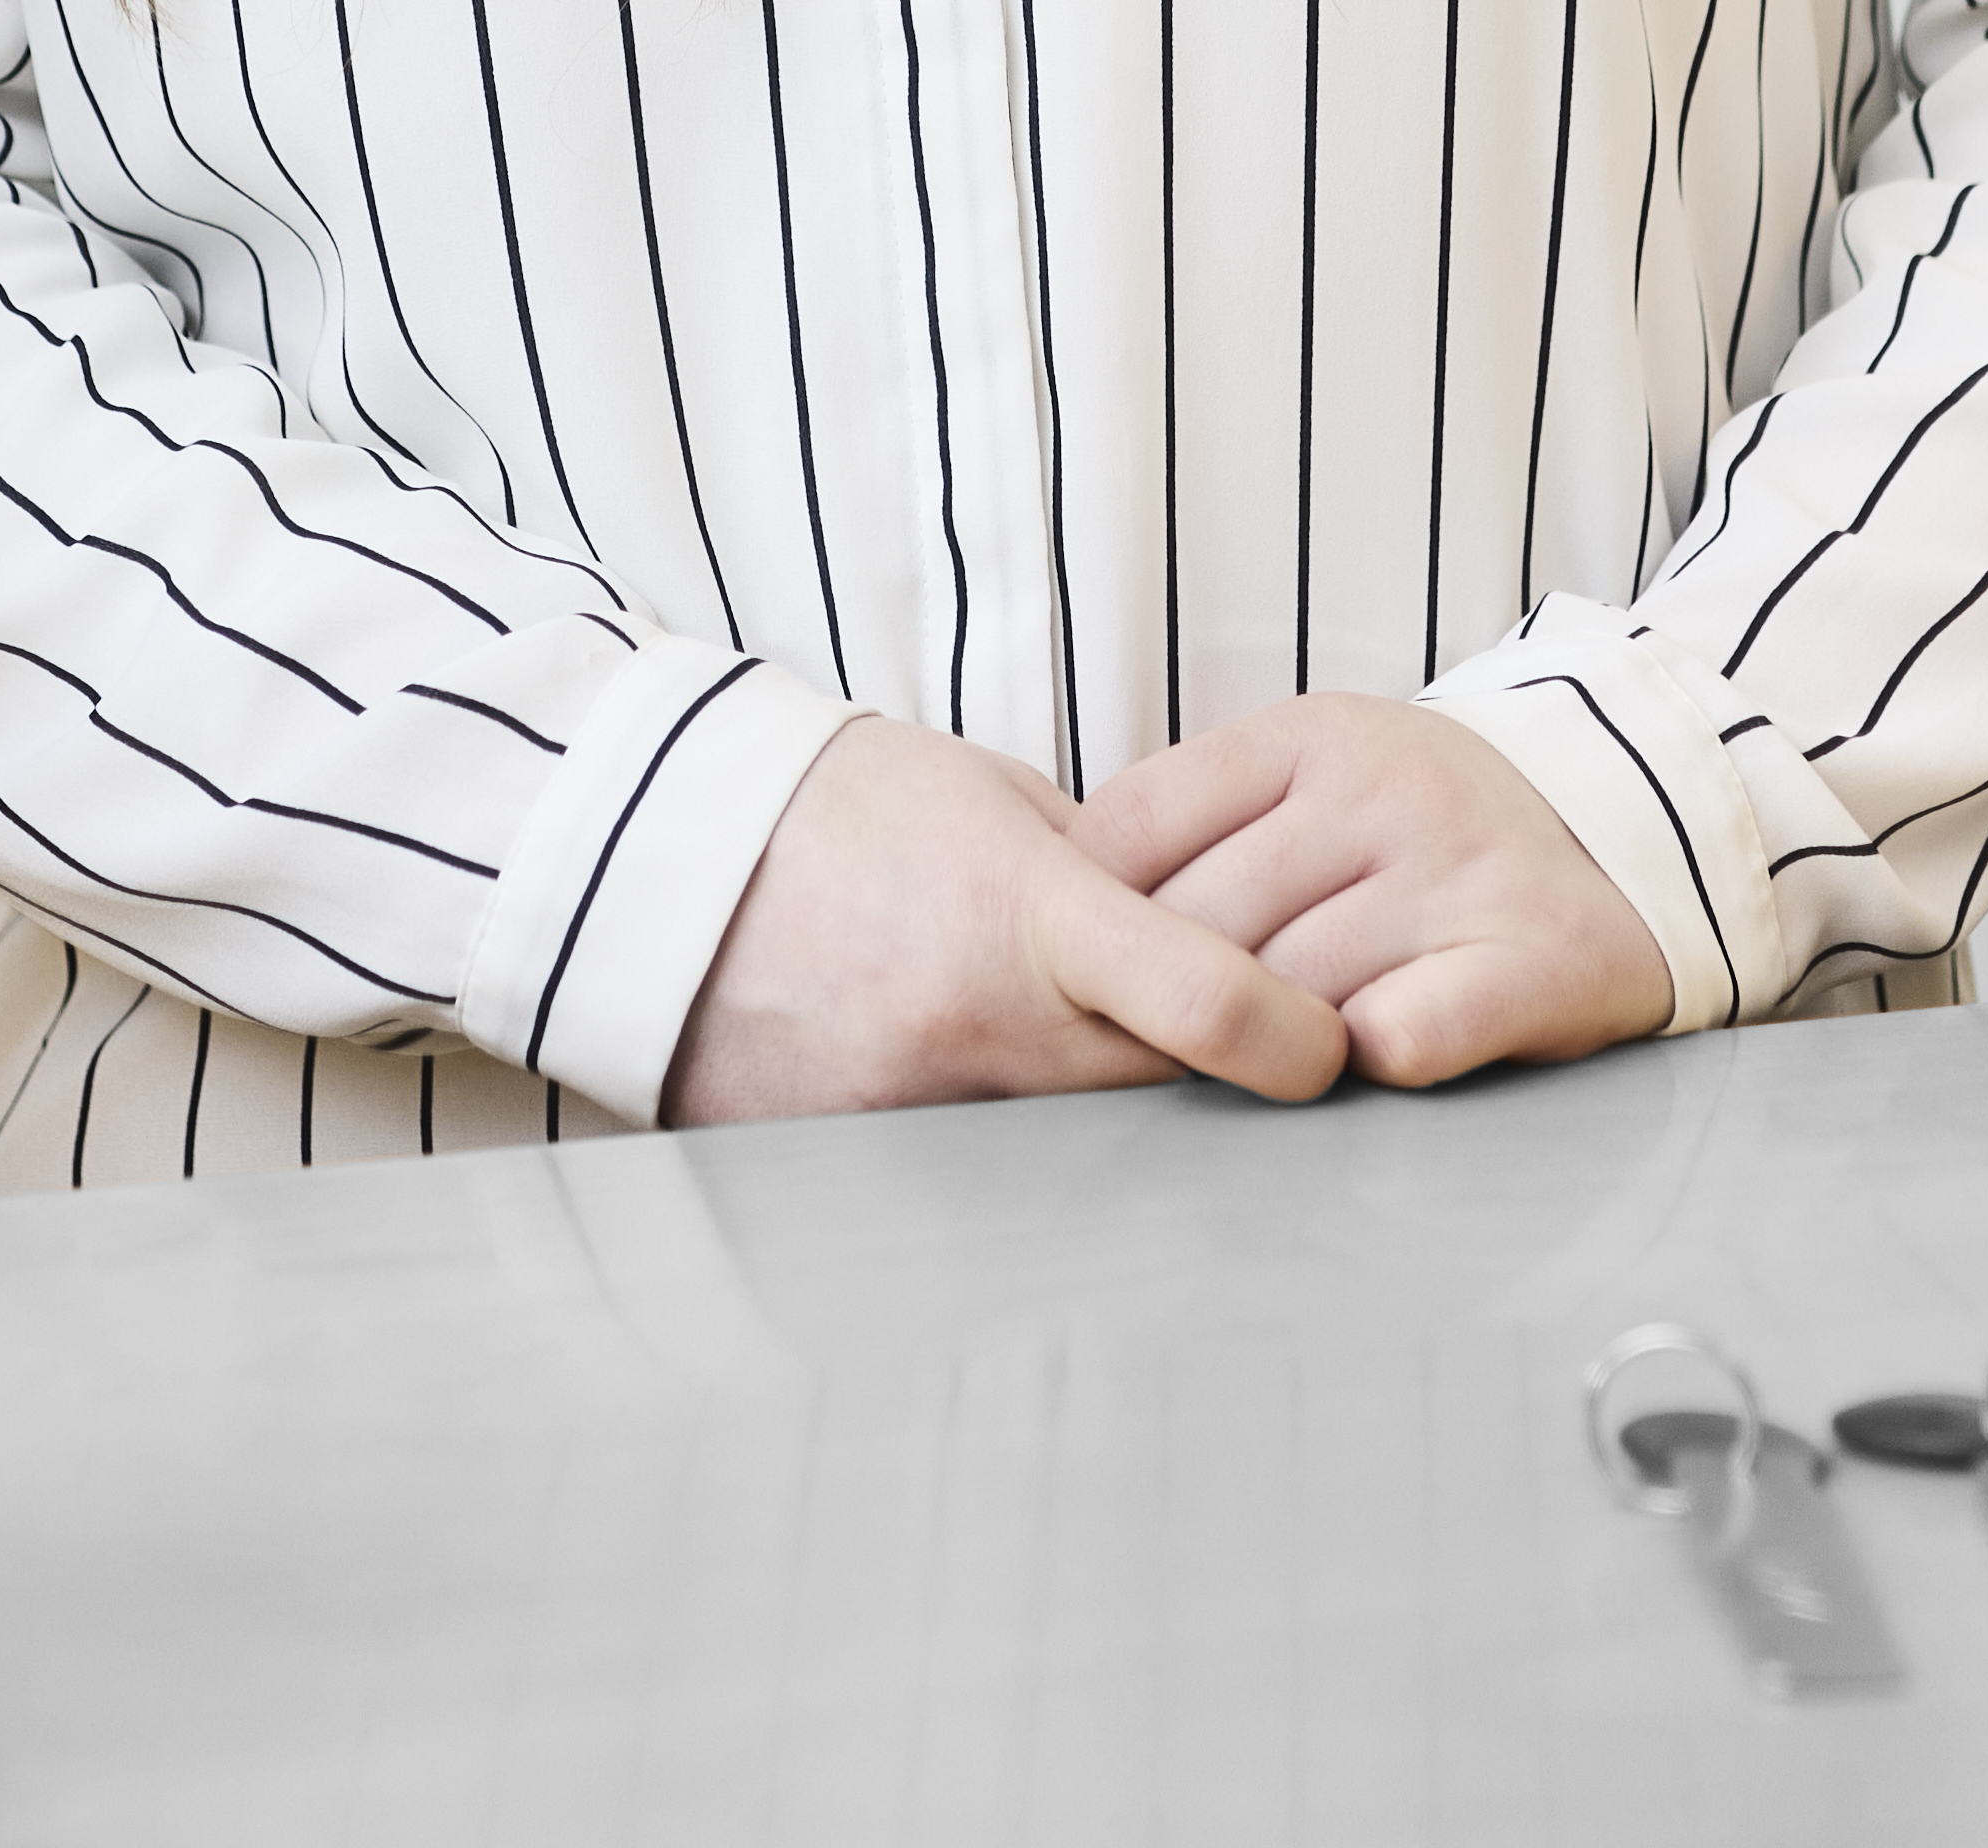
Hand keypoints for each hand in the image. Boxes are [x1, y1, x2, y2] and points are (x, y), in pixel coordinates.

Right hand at [661, 715, 1351, 1124]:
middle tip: (1246, 1070)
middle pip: (1158, 1097)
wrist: (656, 850)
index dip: (1298, 1039)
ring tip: (1083, 1088)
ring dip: (1096, 1128)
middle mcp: (977, 1028)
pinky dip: (992, 1159)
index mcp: (1027, 918)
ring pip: (1068, 1154)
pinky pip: (962, 1182)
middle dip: (1211, 1089)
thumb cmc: (841, 804)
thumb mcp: (997, 805)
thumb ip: (1107, 877)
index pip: (1206, 1005)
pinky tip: (978, 1113)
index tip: (1331, 1050)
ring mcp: (908, 1110)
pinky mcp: (842, 1161)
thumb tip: (1201, 930)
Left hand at [1074, 688, 1671, 1088]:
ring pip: (1289, 995)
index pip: (1136, 825)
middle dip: (1171, 1007)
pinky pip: (1404, 1036)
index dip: (1095, 918)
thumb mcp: (1320, 784)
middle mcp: (1387, 790)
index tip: (1096, 972)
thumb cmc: (1433, 838)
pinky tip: (1362, 1069)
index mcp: (1316, 737)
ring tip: (1266, 1069)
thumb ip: (1207, 831)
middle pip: (1202, 927)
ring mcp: (1462, 871)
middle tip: (1166, 1052)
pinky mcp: (1534, 960)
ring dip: (1264, 1052)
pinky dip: (1366, 1063)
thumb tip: (1065, 922)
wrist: (1639, 841)